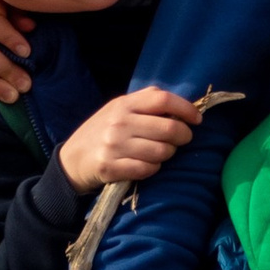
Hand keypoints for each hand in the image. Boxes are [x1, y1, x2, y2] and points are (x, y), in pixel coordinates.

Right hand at [55, 89, 202, 195]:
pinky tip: (148, 165)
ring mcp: (114, 145)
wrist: (72, 159)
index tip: (196, 120)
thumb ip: (145, 104)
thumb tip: (182, 108)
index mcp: (124, 104)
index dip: (186, 109)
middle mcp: (119, 122)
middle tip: (182, 139)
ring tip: (162, 153)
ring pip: (162, 152)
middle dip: (183, 136)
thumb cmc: (103, 131)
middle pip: (168, 128)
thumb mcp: (119, 109)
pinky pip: (147, 169)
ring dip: (168, 154)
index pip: (163, 100)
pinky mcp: (111, 167)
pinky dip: (153, 168)